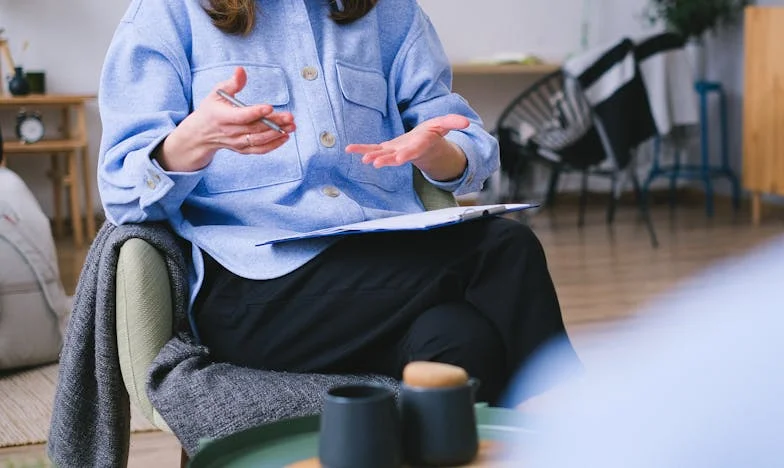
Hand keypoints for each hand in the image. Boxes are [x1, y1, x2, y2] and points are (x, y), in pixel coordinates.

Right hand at [155, 67, 295, 171]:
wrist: (201, 134)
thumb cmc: (211, 109)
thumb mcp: (217, 93)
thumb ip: (232, 83)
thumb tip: (241, 70)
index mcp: (222, 117)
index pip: (241, 116)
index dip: (255, 112)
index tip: (269, 107)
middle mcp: (230, 132)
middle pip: (255, 128)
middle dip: (274, 122)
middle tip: (290, 116)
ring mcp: (236, 142)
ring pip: (259, 140)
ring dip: (277, 134)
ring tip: (292, 126)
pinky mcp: (242, 149)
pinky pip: (259, 150)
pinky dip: (273, 145)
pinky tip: (285, 137)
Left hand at [345, 114, 468, 180]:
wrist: (423, 146)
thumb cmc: (432, 135)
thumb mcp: (444, 125)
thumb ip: (453, 122)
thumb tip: (466, 122)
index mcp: (419, 145)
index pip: (414, 150)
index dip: (408, 154)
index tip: (401, 158)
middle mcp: (405, 151)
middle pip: (395, 157)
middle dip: (386, 160)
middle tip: (376, 163)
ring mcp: (394, 151)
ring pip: (382, 155)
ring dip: (372, 156)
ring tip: (363, 159)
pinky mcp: (386, 149)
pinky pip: (372, 149)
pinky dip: (361, 149)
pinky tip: (349, 149)